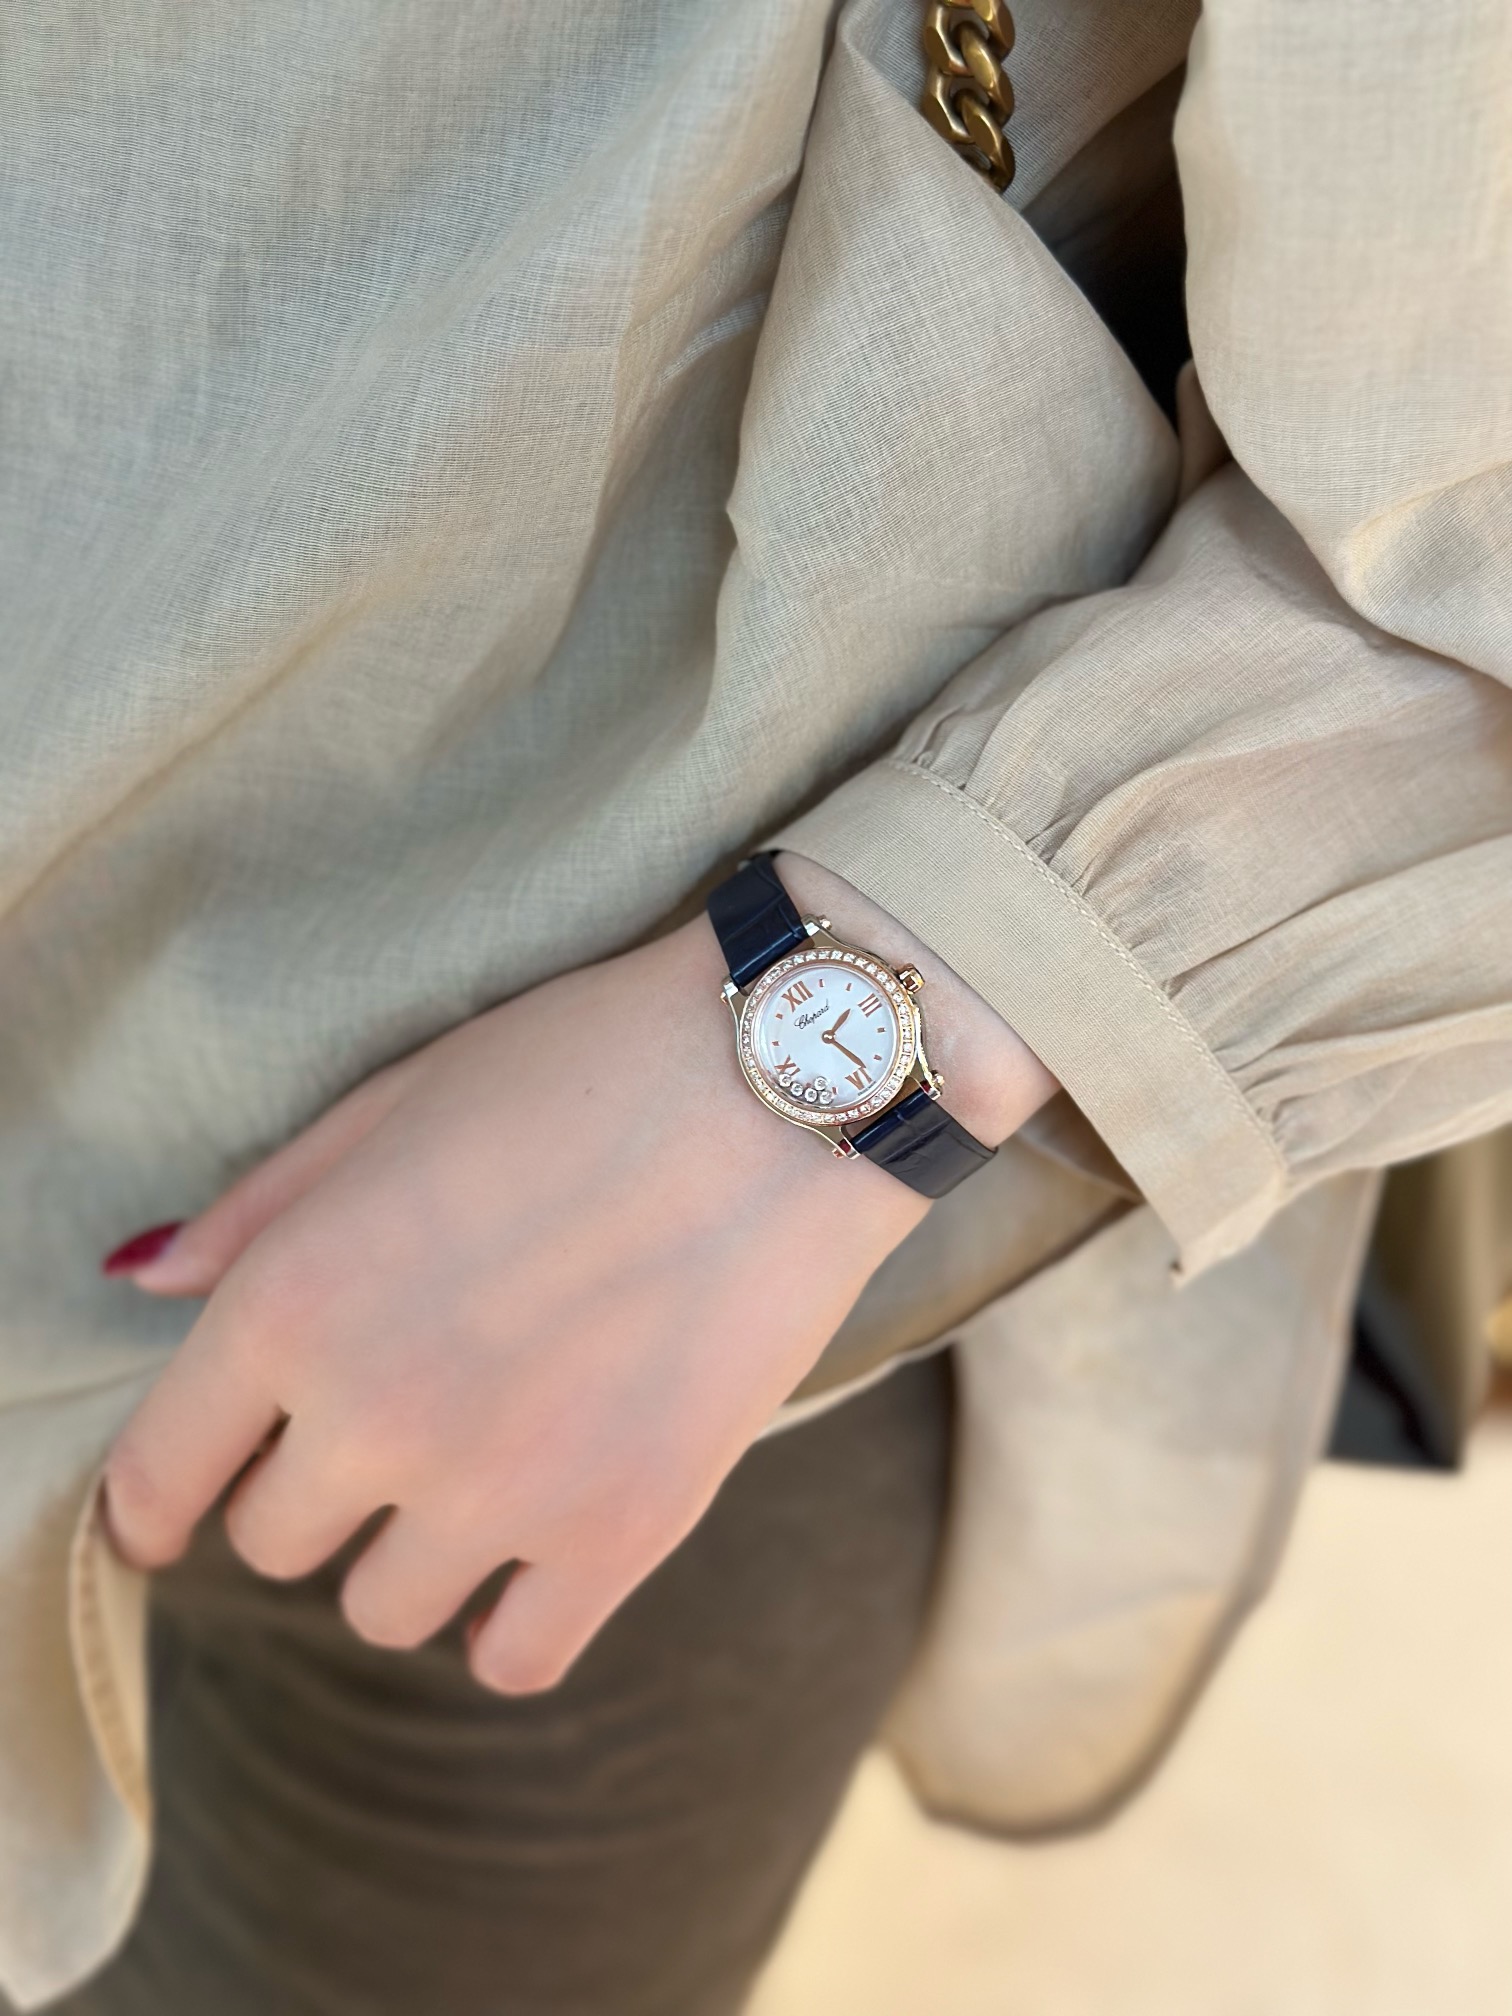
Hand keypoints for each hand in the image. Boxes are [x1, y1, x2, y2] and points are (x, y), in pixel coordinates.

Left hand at [102, 875, 1052, 1693]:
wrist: (789, 1082)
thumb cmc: (586, 1062)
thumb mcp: (397, 1099)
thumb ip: (262, 1206)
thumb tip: (148, 1284)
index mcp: (294, 1297)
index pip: (159, 1473)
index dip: (154, 1504)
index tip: (175, 1513)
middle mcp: (374, 1412)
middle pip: (273, 1544)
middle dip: (311, 1487)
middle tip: (391, 1416)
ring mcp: (500, 1488)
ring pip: (382, 1611)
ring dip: (409, 1551)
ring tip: (482, 1464)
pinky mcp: (622, 1534)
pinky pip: (514, 1659)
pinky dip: (511, 1617)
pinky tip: (541, 1544)